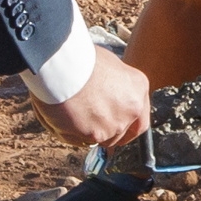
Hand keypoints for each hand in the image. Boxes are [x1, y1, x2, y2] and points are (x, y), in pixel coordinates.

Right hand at [32, 47, 151, 151]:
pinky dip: (68, 132)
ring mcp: (115, 124)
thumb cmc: (79, 60)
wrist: (63, 66)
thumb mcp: (107, 65)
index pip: (140, 121)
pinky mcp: (96, 135)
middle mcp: (132, 109)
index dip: (127, 128)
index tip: (117, 130)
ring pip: (99, 138)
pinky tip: (60, 115)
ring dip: (85, 131)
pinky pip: (79, 140)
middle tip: (85, 121)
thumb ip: (114, 86)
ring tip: (68, 110)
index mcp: (137, 89)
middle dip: (103, 130)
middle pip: (119, 132)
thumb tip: (107, 95)